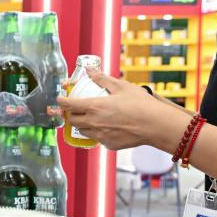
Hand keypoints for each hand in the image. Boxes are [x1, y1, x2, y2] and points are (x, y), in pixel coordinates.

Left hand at [55, 69, 183, 149]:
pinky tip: (108, 127)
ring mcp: (101, 136)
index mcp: (94, 107)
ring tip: (91, 118)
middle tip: (75, 109)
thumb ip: (103, 79)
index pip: (69, 105)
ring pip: (83, 131)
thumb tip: (90, 71)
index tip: (60, 99)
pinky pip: (98, 139)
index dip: (61, 101)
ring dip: (83, 124)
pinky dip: (99, 132)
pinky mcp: (109, 145)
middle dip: (70, 114)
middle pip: (72, 121)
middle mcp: (94, 123)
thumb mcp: (121, 87)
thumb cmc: (140, 104)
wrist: (155, 125)